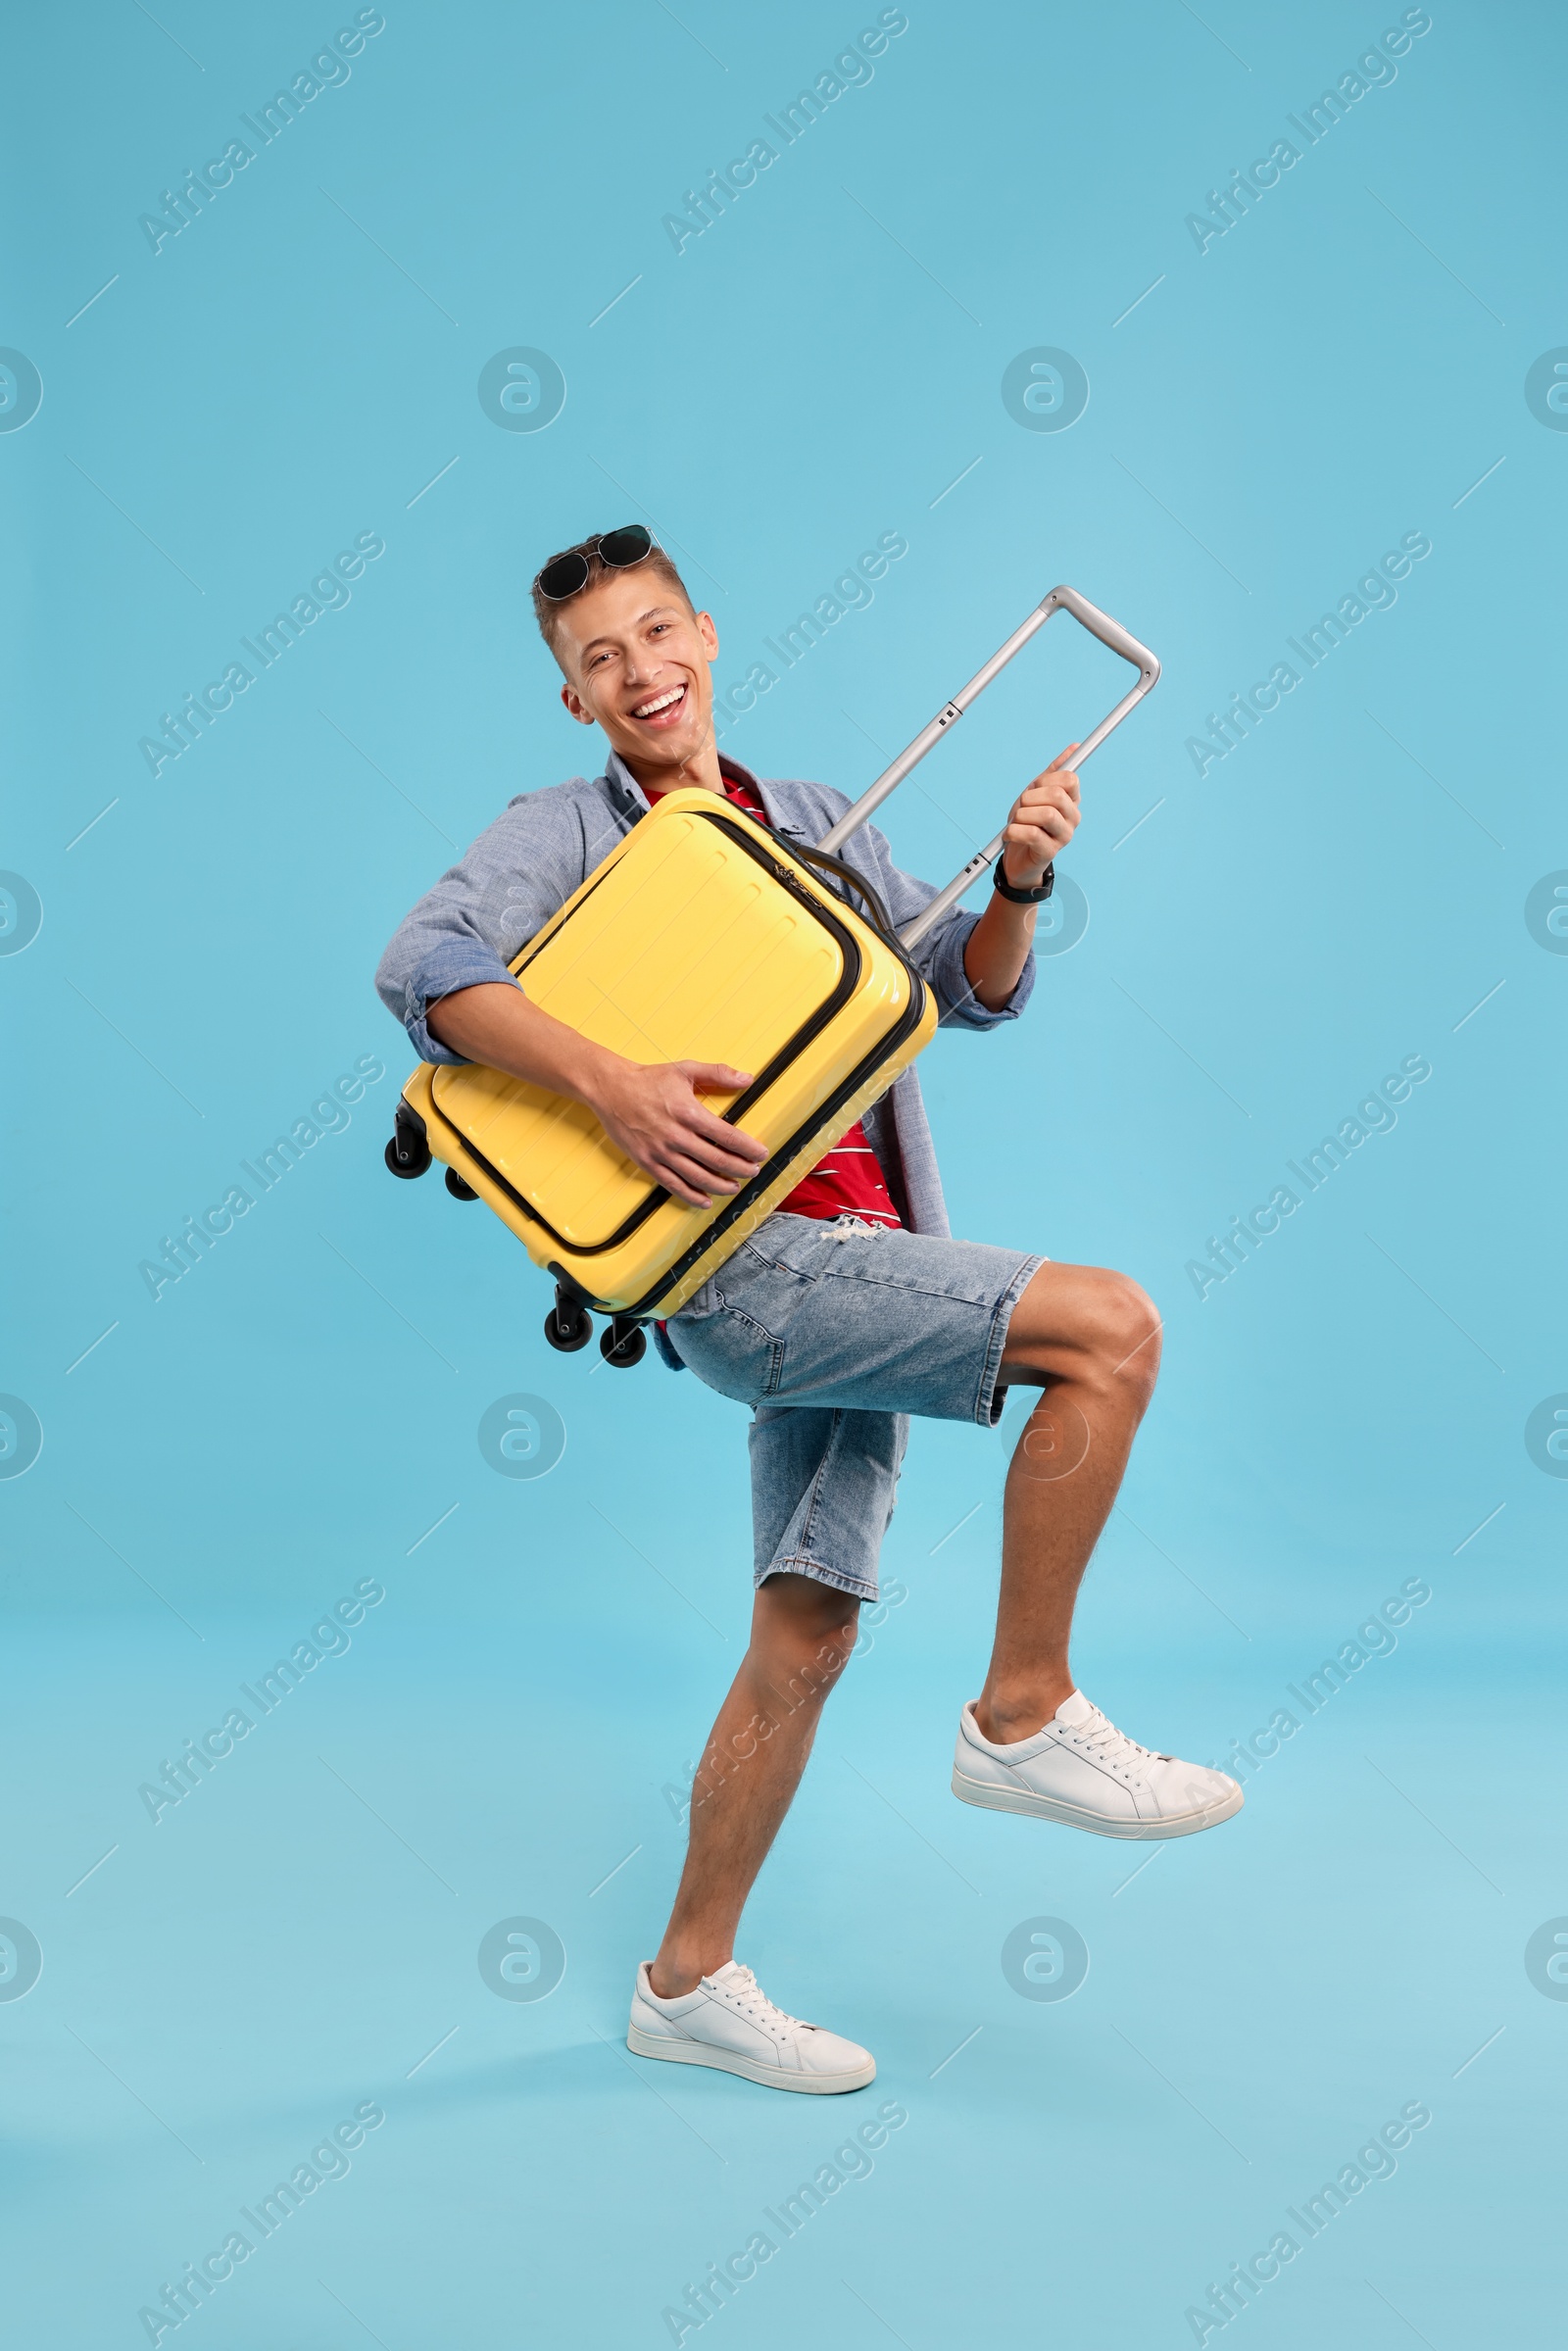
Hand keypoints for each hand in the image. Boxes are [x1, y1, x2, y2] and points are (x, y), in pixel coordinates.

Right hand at [588, 1058, 767, 1206]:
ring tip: (735, 1187)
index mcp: (688, 1113)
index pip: (727, 1136)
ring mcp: (661, 1152)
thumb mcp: (685, 1069)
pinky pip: (673, 1185)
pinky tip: (705, 1200)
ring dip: (720, 1186)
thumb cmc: (648, 1079)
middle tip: (753, 1171)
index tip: (760, 1153)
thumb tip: (746, 1078)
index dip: (748, 1148)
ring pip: (698, 1177)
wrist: (610, 1089)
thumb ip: (718, 1073)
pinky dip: (692, 1196)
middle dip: (740, 1169)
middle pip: (717, 1160)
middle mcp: (676, 1135)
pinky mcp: (647, 1162)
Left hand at [1000, 744, 1080, 888]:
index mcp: (1071, 800)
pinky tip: (1011, 834)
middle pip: (1057, 795)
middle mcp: (1073, 817)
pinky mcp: (1050, 852)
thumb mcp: (1037, 792)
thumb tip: (1074, 747)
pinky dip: (1014, 831)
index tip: (1034, 790)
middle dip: (1031, 797)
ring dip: (1021, 815)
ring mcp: (1064, 836)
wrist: (1017, 857)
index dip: (1046, 780)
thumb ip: (1054, 771)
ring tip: (1016, 822)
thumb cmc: (1028, 822)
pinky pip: (1032, 834)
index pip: (1070, 779)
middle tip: (1022, 807)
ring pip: (1046, 814)